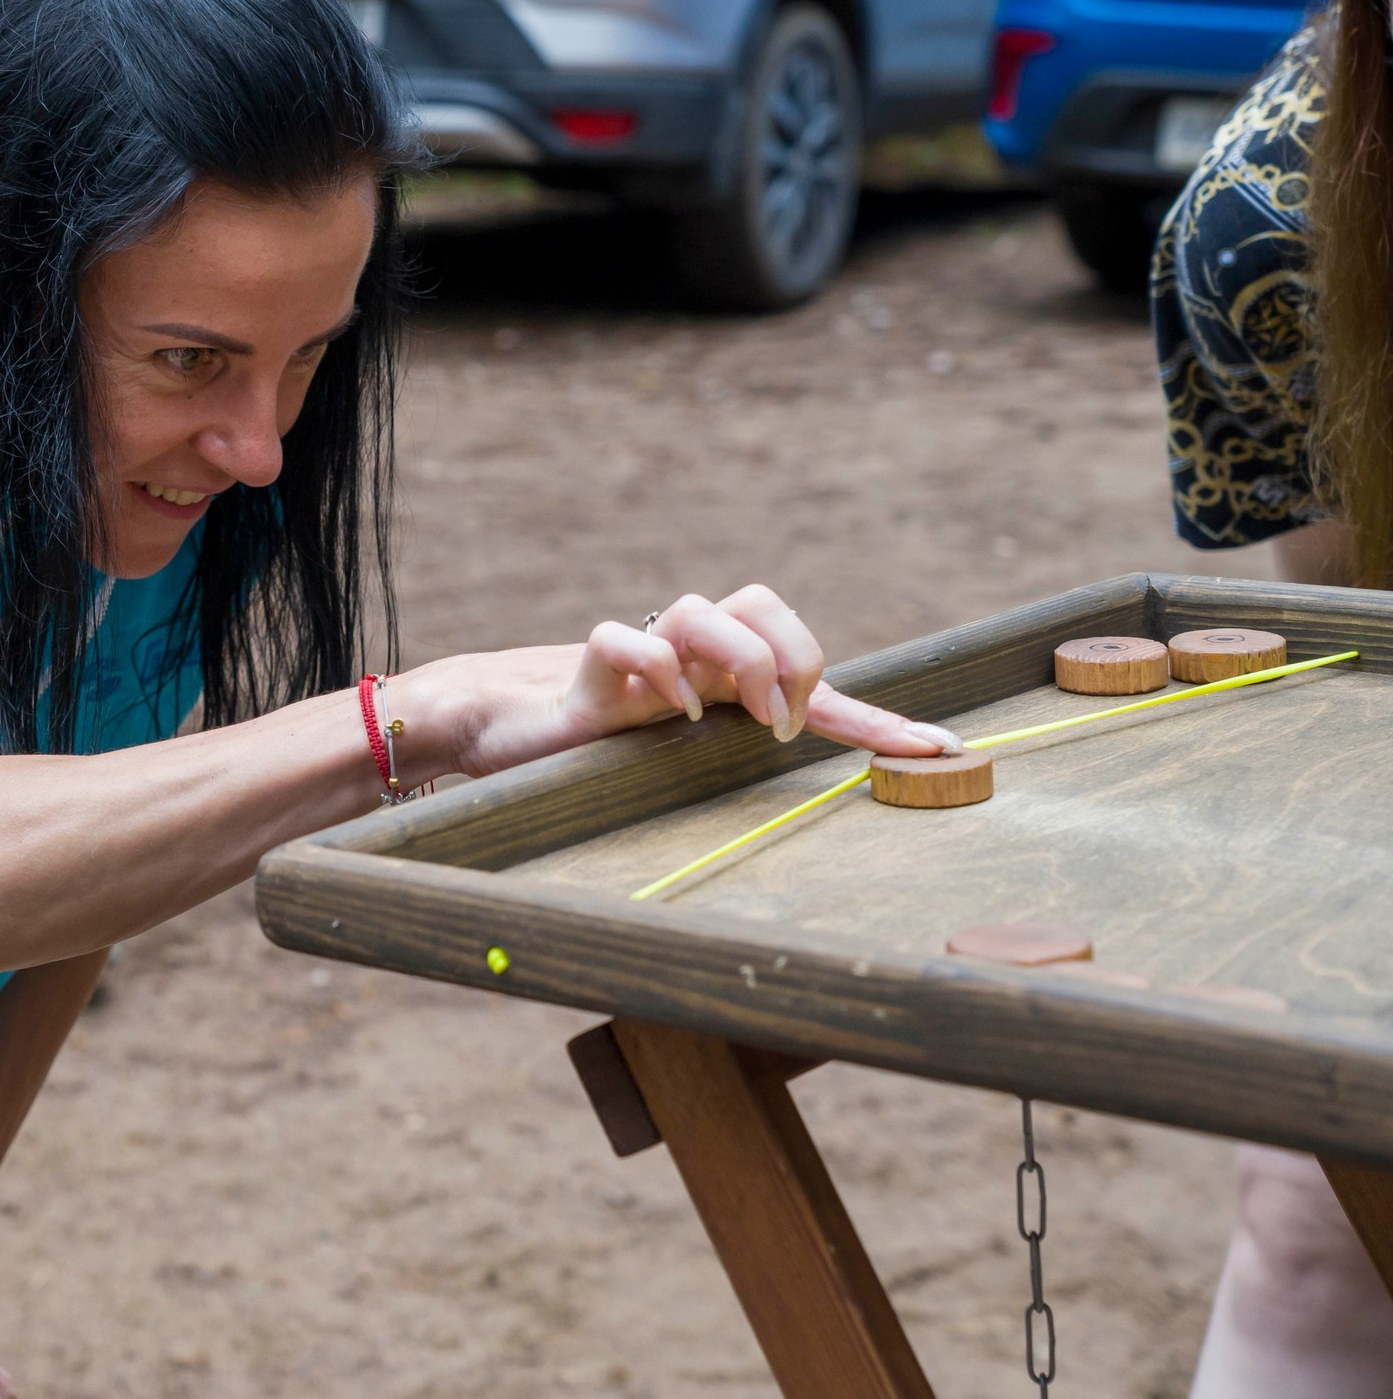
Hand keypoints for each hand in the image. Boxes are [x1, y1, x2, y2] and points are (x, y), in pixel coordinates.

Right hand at [398, 584, 961, 780]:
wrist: (506, 729)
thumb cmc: (602, 751)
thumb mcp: (684, 766)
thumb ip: (737, 776)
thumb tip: (810, 846)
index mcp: (722, 680)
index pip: (812, 678)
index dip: (876, 716)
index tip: (940, 750)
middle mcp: (689, 659)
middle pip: (761, 601)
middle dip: (792, 654)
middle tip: (781, 723)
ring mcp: (641, 657)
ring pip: (703, 607)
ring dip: (738, 655)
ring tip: (736, 714)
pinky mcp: (588, 668)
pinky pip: (623, 636)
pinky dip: (657, 666)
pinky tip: (670, 710)